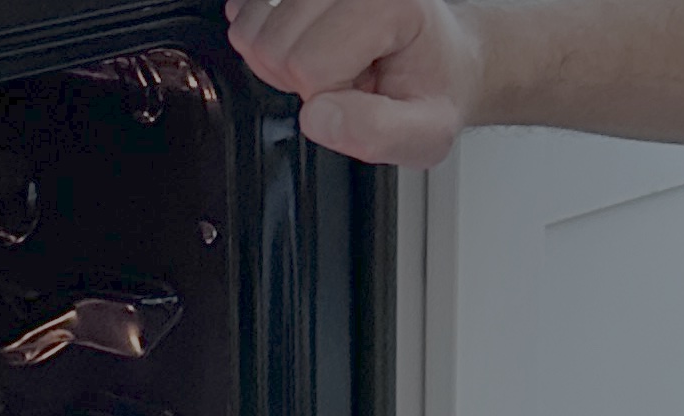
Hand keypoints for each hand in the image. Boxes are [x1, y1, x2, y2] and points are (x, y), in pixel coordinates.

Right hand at [224, 0, 485, 167]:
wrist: (440, 59)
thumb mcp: (426, 134)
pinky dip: (265, 39)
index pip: (309, 64)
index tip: (359, 94)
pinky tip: (306, 45)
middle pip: (273, 42)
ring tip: (328, 63)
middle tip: (343, 81)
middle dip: (299, 78)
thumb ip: (375, 133)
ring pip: (252, 27)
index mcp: (388, 5)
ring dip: (281, 60)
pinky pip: (244, 11)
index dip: (327, 97)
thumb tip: (318, 117)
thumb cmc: (431, 88)